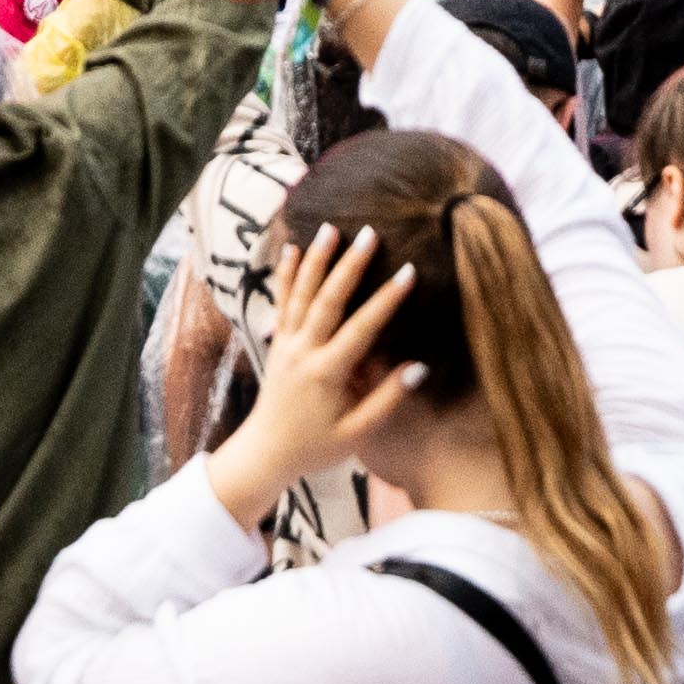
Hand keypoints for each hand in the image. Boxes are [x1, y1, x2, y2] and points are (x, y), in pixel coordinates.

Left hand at [204, 224, 417, 513]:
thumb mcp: (356, 433)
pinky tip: (291, 250)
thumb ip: (386, 400)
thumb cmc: (315, 447)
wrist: (265, 454)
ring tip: (331, 229)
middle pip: (328, 300)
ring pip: (301, 294)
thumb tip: (418, 367)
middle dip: (350, 265)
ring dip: (316, 259)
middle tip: (369, 233)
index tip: (407, 272)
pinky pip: (282, 303)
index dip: (386, 300)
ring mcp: (286, 345)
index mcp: (326, 373)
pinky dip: (286, 275)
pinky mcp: (277, 344)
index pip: (361, 329)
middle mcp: (303, 352)